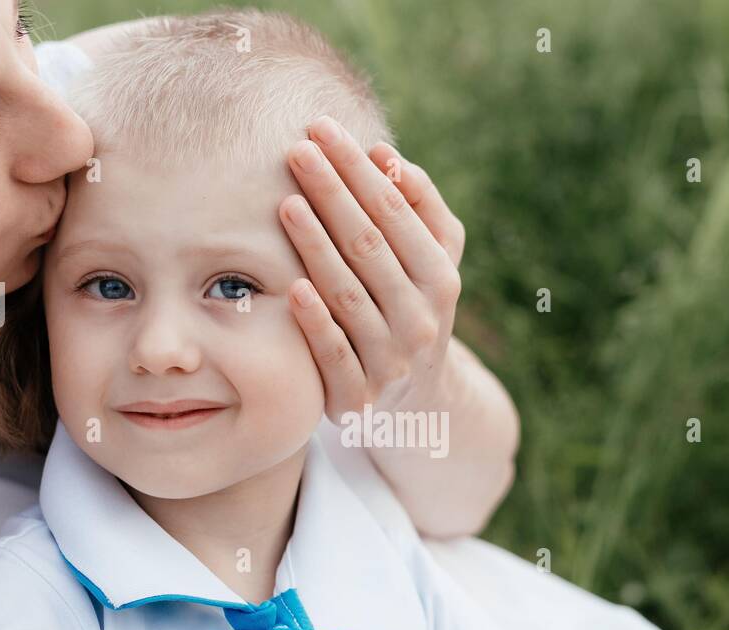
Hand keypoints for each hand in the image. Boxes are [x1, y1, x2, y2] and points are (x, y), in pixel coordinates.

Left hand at [279, 116, 466, 421]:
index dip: (359, 170)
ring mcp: (390, 361)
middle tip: (297, 150)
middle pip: (370, 248)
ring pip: (350, 296)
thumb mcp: (433, 261)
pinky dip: (315, 322)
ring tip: (287, 203)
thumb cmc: (411, 307)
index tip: (324, 130)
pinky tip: (293, 287)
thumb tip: (388, 158)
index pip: (397, 214)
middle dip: (333, 194)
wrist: (415, 401)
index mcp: (441, 279)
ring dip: (317, 248)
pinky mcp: (358, 396)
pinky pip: (334, 355)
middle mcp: (421, 320)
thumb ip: (421, 209)